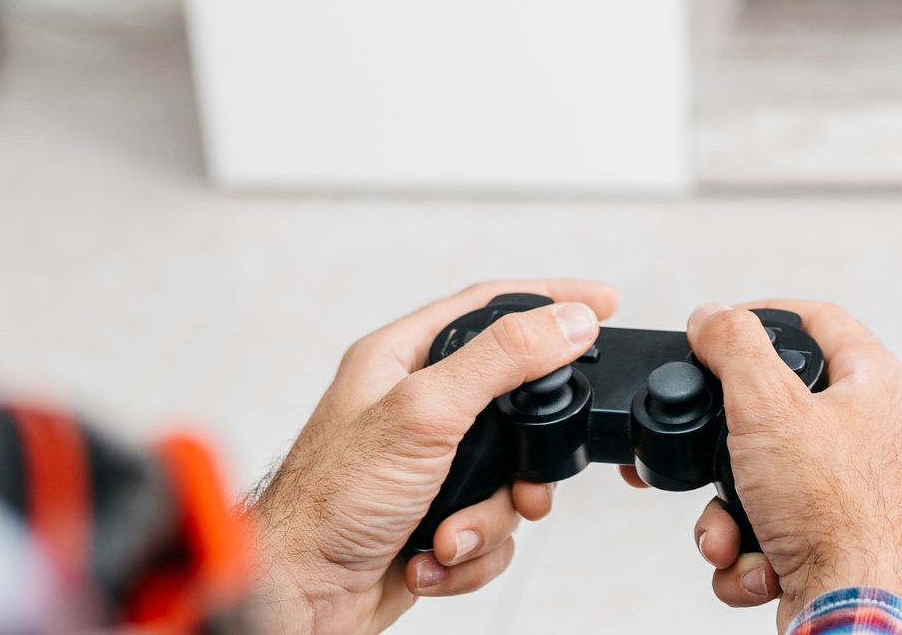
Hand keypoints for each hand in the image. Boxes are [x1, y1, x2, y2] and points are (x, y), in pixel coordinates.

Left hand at [242, 279, 617, 634]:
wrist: (298, 599)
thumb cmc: (326, 504)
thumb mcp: (425, 412)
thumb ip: (502, 360)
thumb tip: (569, 320)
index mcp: (401, 359)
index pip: (490, 307)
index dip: (549, 301)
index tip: (603, 303)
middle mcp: (415, 408)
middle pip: (513, 405)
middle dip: (527, 455)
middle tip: (531, 476)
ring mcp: (426, 467)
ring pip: (508, 477)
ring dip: (489, 516)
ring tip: (452, 531)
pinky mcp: (434, 518)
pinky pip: (490, 527)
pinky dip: (471, 551)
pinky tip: (433, 557)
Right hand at [681, 299, 901, 628]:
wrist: (852, 610)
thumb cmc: (837, 512)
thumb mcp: (770, 408)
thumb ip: (735, 348)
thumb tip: (712, 314)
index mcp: (874, 383)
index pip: (818, 319)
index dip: (764, 314)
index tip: (720, 326)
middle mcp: (869, 431)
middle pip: (776, 409)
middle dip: (724, 443)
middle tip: (703, 447)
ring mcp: (850, 489)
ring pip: (762, 478)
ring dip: (728, 510)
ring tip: (729, 531)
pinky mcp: (829, 539)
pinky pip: (769, 530)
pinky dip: (749, 552)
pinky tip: (756, 564)